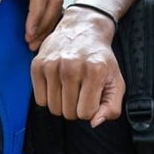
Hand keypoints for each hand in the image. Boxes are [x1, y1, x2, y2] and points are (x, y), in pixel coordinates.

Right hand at [31, 7, 122, 125]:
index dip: (90, 110)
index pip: (86, 113)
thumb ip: (112, 107)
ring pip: (53, 109)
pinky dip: (49, 97)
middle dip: (76, 108)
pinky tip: (57, 84)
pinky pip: (40, 100)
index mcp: (95, 71)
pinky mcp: (37, 64)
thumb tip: (94, 123)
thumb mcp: (116, 82)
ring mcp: (52, 65)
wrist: (83, 30)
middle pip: (68, 113)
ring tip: (69, 88)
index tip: (91, 97)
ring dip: (62, 104)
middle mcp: (72, 67)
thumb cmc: (100, 59)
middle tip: (80, 92)